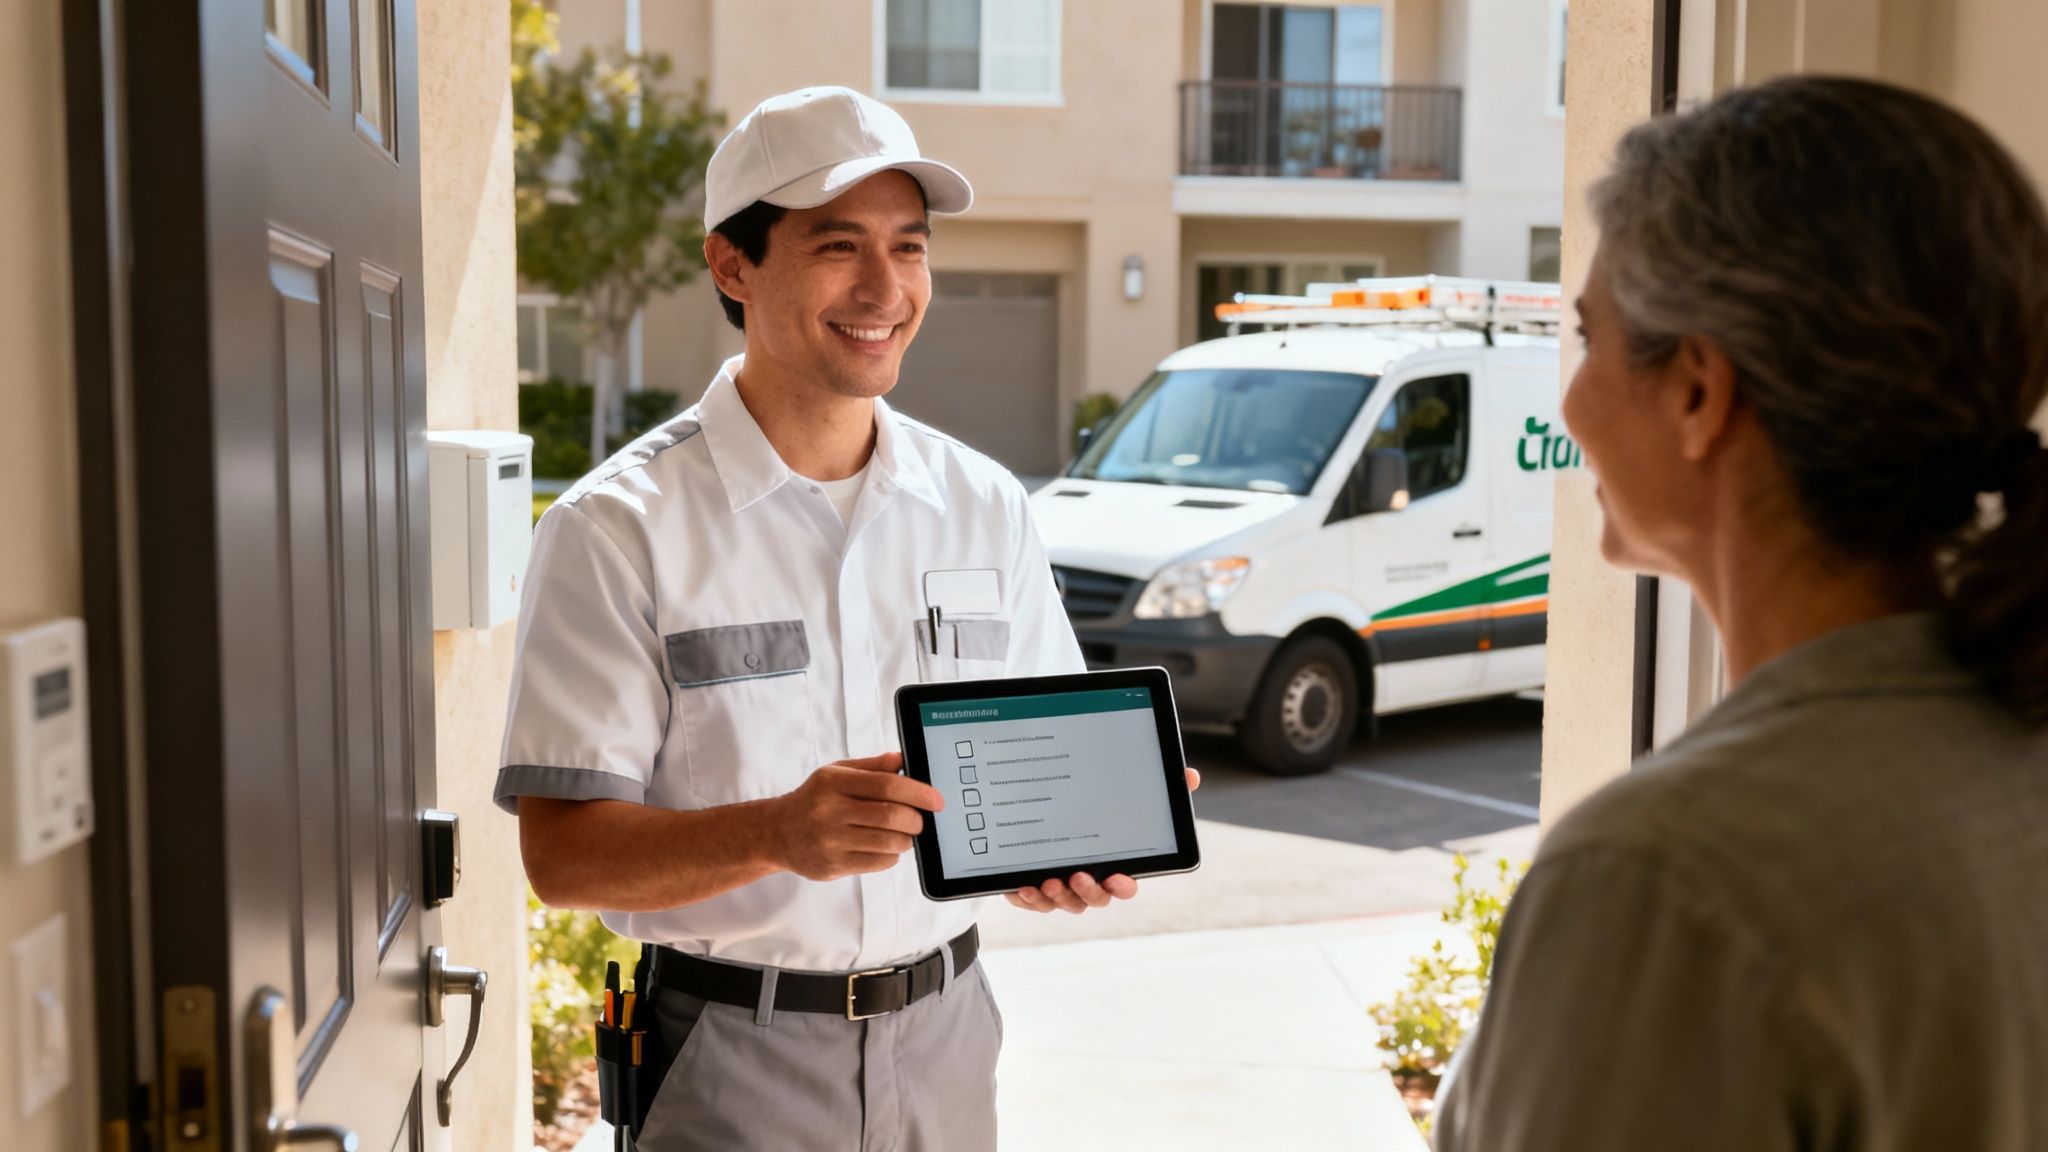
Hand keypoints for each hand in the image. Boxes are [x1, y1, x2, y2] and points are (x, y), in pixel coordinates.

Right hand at [769, 752, 942, 881]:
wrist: (777, 833)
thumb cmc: (813, 800)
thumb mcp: (836, 773)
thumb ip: (871, 767)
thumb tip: (902, 760)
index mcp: (834, 782)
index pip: (886, 785)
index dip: (918, 792)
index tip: (936, 799)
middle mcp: (830, 811)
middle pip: (891, 816)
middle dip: (916, 819)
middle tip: (920, 820)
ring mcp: (830, 841)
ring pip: (889, 842)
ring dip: (906, 839)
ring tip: (903, 833)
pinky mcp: (832, 866)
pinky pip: (878, 862)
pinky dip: (892, 855)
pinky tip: (884, 847)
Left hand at [1003, 766, 1199, 913]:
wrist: (1040, 817)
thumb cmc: (1093, 811)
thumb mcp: (1122, 795)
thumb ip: (1159, 789)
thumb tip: (1191, 776)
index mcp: (1111, 865)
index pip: (1124, 885)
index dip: (1124, 886)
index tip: (1120, 877)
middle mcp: (1089, 880)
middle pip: (1095, 898)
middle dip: (1088, 891)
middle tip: (1077, 876)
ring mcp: (1062, 887)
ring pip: (1064, 902)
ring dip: (1058, 897)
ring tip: (1048, 880)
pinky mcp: (1035, 890)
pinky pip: (1034, 903)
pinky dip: (1030, 899)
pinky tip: (1024, 886)